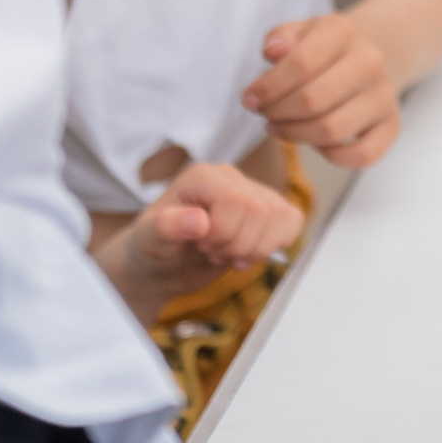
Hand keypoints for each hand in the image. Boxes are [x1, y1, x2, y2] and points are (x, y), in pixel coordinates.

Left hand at [99, 162, 304, 317]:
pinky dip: (275, 245)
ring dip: (256, 248)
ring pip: (283, 216)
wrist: (163, 265)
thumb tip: (199, 221)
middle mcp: (231, 178)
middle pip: (262, 210)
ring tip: (228, 253)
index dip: (224, 233)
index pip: (237, 200)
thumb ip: (167, 227)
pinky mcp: (267, 213)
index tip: (201, 245)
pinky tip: (248, 253)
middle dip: (239, 244)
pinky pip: (292, 221)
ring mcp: (253, 193)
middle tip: (212, 252)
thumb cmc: (152, 248)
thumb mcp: (148, 240)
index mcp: (203, 176)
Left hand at [243, 13, 400, 166]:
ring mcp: (385, 95)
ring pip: (333, 129)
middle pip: (313, 99)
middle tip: (264, 115)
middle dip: (277, 113)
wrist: (367, 56)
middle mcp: (370, 61)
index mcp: (343, 31)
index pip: (300, 63)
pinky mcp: (392, 124)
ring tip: (278, 128)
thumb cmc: (322, 49)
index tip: (248, 99)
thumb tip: (272, 52)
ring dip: (296, 135)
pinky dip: (334, 156)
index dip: (268, 87)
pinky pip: (364, 154)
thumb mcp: (300, 32)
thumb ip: (281, 37)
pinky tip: (315, 143)